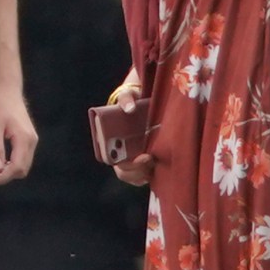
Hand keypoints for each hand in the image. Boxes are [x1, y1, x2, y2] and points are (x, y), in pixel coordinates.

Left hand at [0, 84, 36, 187]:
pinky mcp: (27, 138)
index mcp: (24, 140)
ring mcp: (31, 140)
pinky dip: (10, 161)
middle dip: (5, 174)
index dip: (3, 178)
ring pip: (22, 164)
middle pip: (22, 169)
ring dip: (7, 168)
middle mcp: (31, 141)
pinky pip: (21, 157)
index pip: (17, 168)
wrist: (7, 89)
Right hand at [107, 70, 150, 184]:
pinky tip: (161, 169)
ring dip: (145, 174)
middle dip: (138, 171)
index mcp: (107, 140)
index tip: (145, 157)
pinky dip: (151, 174)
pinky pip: (143, 174)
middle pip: (124, 172)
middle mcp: (117, 152)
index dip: (127, 165)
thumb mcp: (127, 94)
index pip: (113, 160)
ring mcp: (129, 156)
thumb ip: (126, 98)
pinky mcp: (141, 158)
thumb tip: (130, 108)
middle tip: (152, 160)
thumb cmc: (131, 97)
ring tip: (158, 165)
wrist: (141, 99)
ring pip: (134, 175)